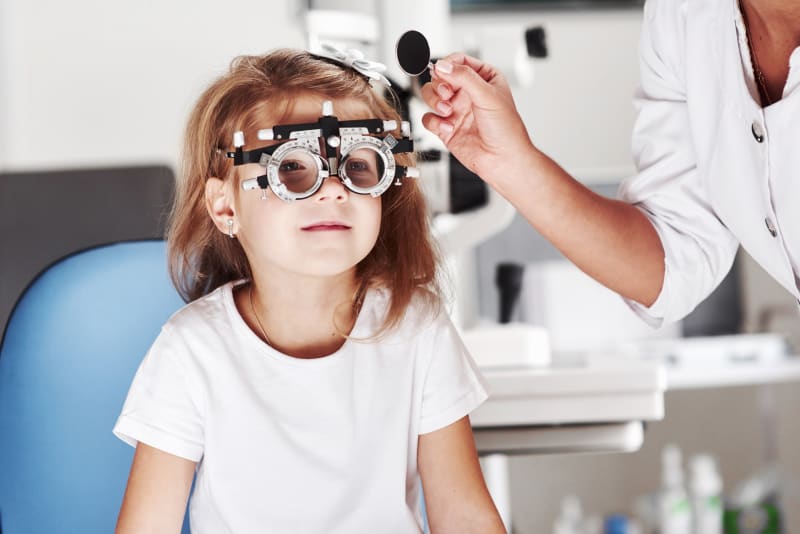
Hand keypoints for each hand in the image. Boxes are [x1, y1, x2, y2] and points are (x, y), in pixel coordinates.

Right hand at [421, 53, 535, 184]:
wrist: (502, 159)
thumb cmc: (506, 129)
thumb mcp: (488, 95)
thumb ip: (464, 77)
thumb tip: (443, 65)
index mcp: (483, 78)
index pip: (458, 61)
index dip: (447, 64)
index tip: (442, 71)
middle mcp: (467, 92)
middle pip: (440, 77)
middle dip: (440, 85)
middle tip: (447, 94)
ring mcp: (455, 110)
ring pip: (430, 95)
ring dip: (434, 102)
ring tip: (447, 111)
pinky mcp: (446, 127)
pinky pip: (429, 118)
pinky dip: (435, 122)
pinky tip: (448, 127)